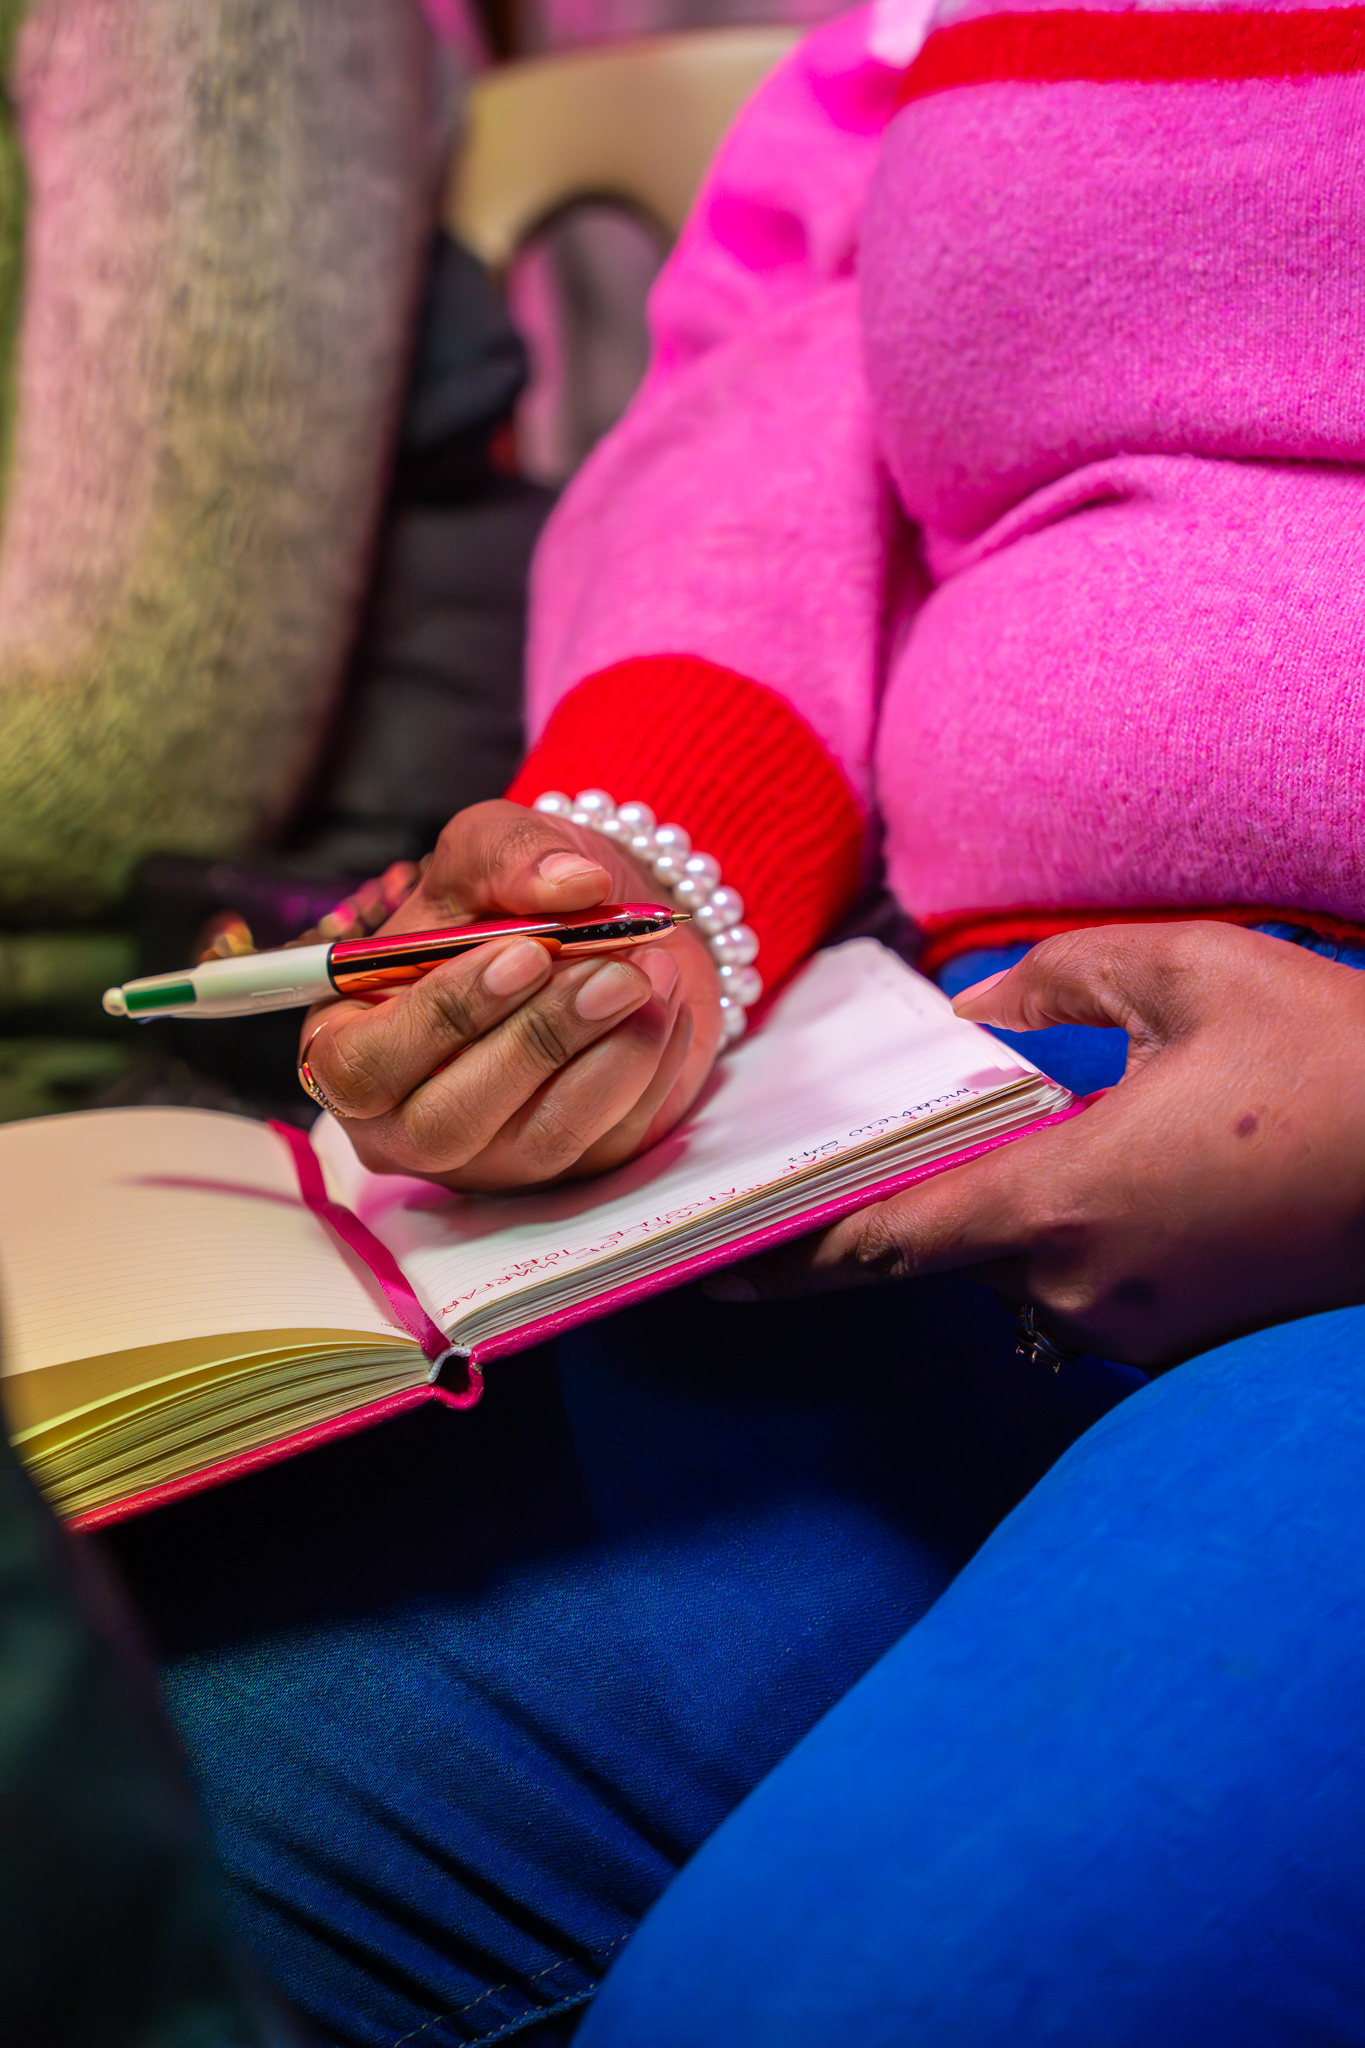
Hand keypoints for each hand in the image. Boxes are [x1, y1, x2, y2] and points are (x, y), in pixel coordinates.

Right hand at [299, 800, 721, 1190]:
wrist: (596, 929)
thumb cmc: (511, 896)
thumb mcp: (490, 845)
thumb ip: (511, 854)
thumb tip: (572, 885)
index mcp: (350, 1042)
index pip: (362, 1068)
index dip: (440, 1017)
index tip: (524, 952)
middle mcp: (406, 1119)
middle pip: (447, 1122)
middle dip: (537, 1041)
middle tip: (613, 968)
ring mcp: (489, 1156)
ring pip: (540, 1139)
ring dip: (608, 1057)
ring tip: (652, 972)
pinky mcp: (568, 1168)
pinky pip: (610, 1140)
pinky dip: (649, 1067)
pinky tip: (668, 1003)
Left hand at [710, 923, 1364, 1368]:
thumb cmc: (1336, 1064)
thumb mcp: (1189, 976)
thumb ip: (1052, 984)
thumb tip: (968, 1013)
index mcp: (1062, 1202)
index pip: (882, 1244)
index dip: (788, 1257)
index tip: (713, 1266)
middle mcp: (1081, 1290)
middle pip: (951, 1243)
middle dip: (939, 1183)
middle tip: (965, 1115)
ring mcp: (1133, 1331)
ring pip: (1022, 1261)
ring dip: (1026, 1200)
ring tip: (1113, 1121)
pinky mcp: (1176, 1342)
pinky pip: (1084, 1282)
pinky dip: (1079, 1229)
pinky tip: (1150, 1166)